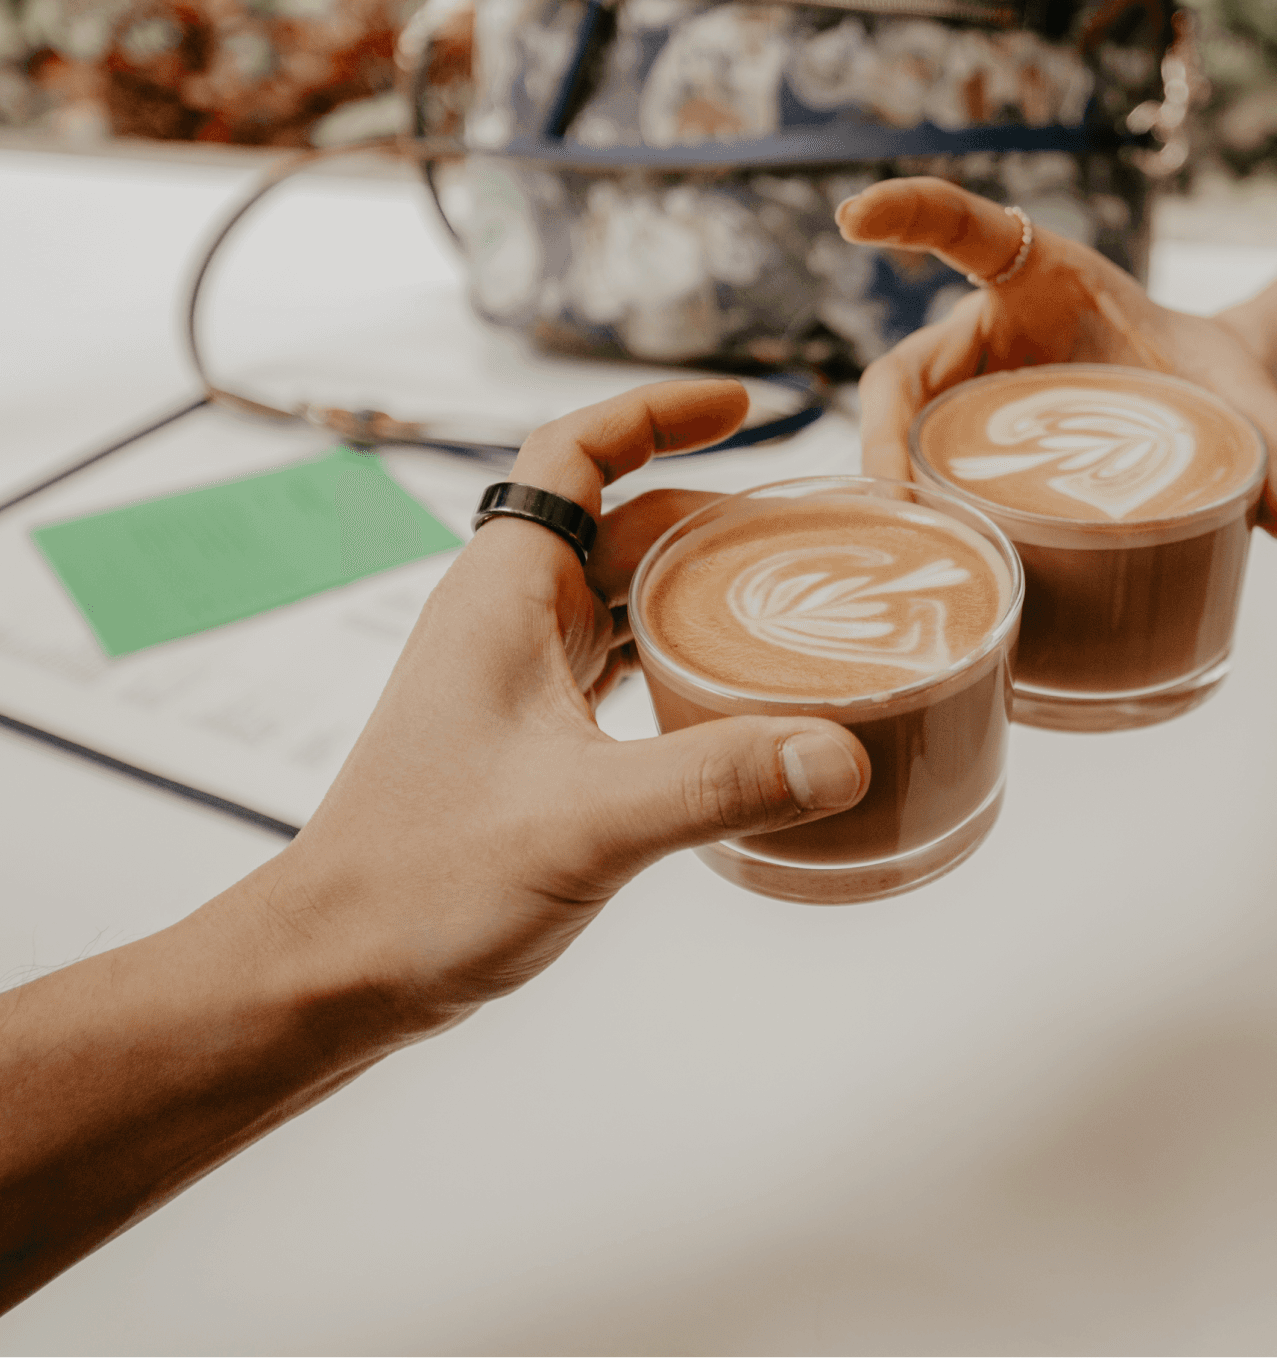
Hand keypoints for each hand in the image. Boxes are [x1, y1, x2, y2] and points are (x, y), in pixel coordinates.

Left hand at [253, 380, 870, 1032]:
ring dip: (697, 588)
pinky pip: (615, 665)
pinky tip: (731, 696)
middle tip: (809, 536)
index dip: (658, 414)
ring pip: (620, 597)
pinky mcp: (528, 740)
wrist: (335, 969)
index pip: (576, 451)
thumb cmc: (421, 882)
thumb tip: (840, 754)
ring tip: (790, 603)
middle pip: (621, 524)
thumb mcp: (584, 822)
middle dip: (712, 516)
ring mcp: (514, 680)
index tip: (745, 409)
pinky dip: (676, 656)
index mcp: (503, 594)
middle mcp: (505, 620)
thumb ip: (716, 782)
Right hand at [838, 178, 1276, 535]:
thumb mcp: (1246, 396)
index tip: (854, 215)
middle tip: (891, 492)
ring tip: (908, 546)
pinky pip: (925, 475)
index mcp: (1043, 276)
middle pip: (903, 371)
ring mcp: (971, 394)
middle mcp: (989, 332)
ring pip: (902, 432)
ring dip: (889, 485)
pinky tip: (929, 564)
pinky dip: (919, 514)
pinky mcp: (971, 448)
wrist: (1203, 408)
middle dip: (882, 430)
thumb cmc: (1209, 377)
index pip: (965, 230)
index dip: (909, 214)